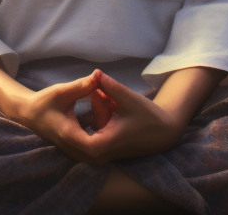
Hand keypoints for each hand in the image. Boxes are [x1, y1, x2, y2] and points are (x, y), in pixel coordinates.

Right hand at [7, 73, 113, 163]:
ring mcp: (73, 153)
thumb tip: (100, 76)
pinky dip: (99, 139)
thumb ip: (82, 86)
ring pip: (96, 154)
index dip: (108, 131)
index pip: (96, 145)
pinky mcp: (74, 152)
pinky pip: (91, 152)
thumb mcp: (62, 91)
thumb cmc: (43, 102)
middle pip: (100, 151)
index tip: (113, 114)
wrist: (28, 114)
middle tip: (114, 115)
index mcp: (70, 135)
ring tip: (110, 118)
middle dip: (109, 133)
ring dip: (105, 137)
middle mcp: (72, 149)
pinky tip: (103, 124)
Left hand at [69, 70, 184, 163]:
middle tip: (81, 94)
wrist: (164, 132)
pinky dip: (93, 120)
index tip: (63, 104)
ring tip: (99, 92)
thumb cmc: (148, 116)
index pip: (73, 139)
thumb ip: (110, 86)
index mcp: (102, 145)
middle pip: (76, 134)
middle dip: (74, 116)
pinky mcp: (105, 152)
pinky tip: (105, 102)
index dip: (67, 122)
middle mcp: (100, 154)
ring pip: (83, 135)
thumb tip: (95, 72)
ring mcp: (102, 155)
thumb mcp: (128, 98)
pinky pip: (89, 136)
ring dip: (85, 116)